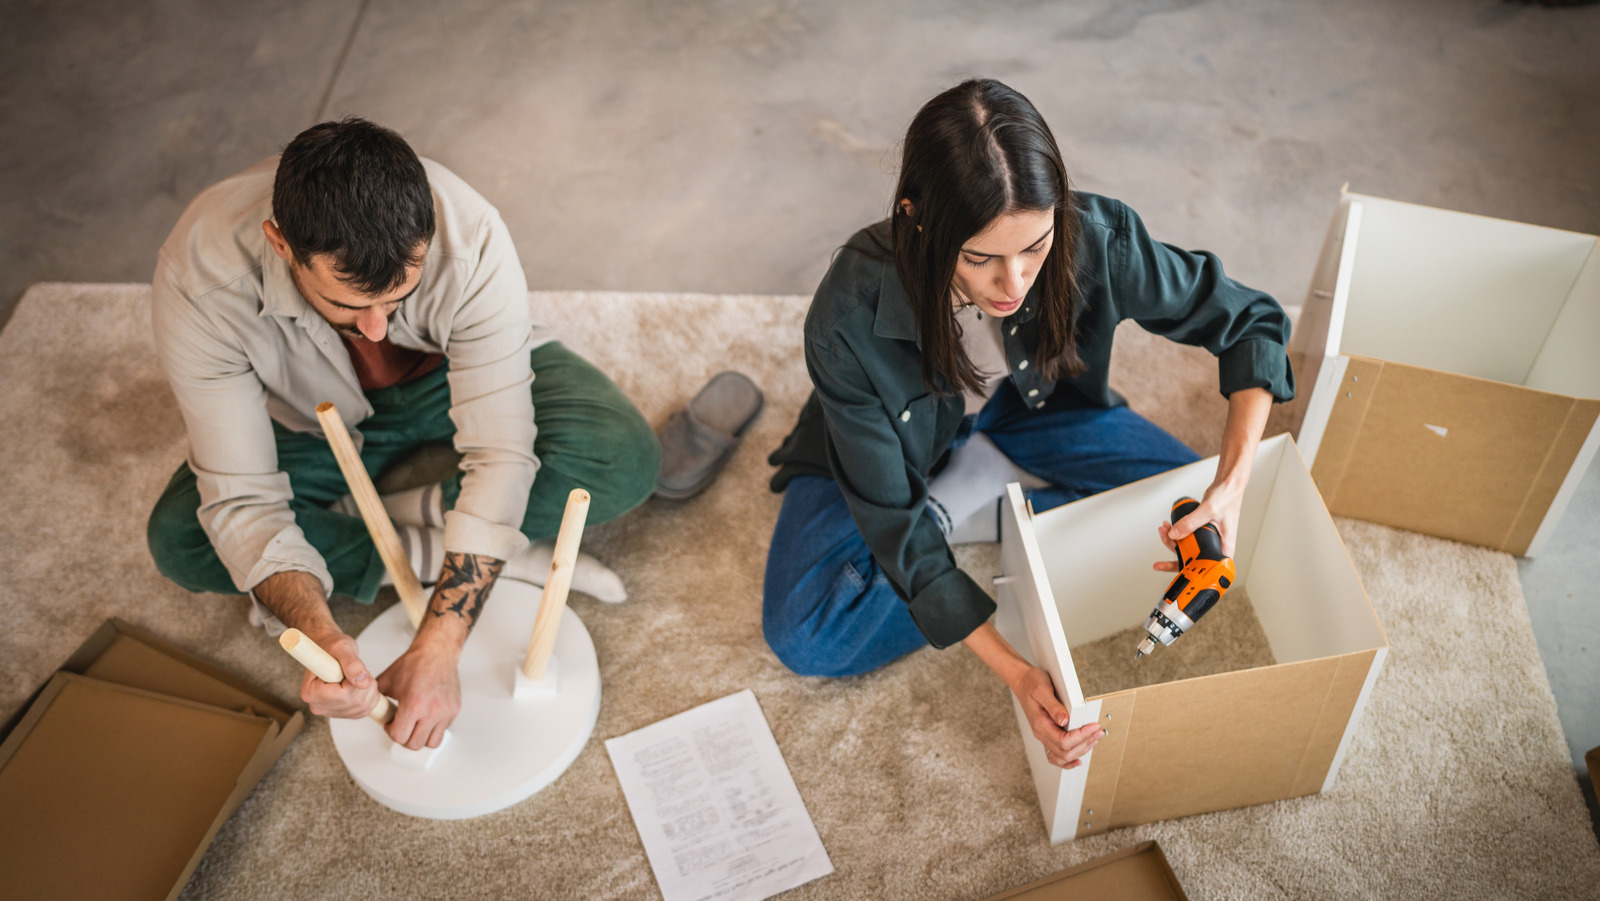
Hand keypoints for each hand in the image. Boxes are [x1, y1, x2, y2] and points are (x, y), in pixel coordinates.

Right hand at [299, 631, 384, 718]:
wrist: (332, 651)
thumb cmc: (333, 646)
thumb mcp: (342, 648)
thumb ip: (352, 664)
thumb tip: (363, 683)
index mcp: (310, 693)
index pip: (343, 695)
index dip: (353, 679)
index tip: (348, 667)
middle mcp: (317, 706)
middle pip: (354, 703)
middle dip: (364, 684)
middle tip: (356, 668)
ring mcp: (330, 712)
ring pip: (363, 707)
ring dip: (369, 689)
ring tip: (357, 674)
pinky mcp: (342, 714)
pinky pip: (366, 710)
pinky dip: (370, 695)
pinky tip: (360, 683)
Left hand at [376, 632, 461, 749]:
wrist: (437, 652)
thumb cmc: (415, 664)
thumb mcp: (387, 681)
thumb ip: (376, 699)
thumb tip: (369, 710)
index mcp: (414, 704)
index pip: (399, 736)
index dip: (391, 731)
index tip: (390, 724)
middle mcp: (432, 711)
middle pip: (414, 744)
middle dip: (405, 737)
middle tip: (402, 727)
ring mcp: (445, 712)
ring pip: (431, 742)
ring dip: (421, 737)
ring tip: (415, 726)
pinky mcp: (454, 710)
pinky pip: (442, 730)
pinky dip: (434, 728)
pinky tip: (427, 717)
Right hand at [1010, 665, 1102, 768]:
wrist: (1022, 681)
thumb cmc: (1031, 683)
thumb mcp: (1042, 689)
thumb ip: (1053, 706)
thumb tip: (1065, 720)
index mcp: (1040, 724)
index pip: (1063, 741)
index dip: (1081, 736)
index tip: (1094, 727)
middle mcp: (1041, 733)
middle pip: (1065, 752)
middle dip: (1085, 744)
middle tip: (1098, 732)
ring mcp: (1044, 736)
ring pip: (1062, 757)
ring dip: (1080, 751)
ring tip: (1093, 740)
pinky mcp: (1048, 734)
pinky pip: (1057, 756)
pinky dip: (1069, 761)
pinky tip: (1078, 758)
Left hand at [1154, 478, 1245, 571]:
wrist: (1228, 486)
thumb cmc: (1228, 498)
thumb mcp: (1208, 510)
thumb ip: (1191, 522)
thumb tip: (1175, 534)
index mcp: (1224, 548)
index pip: (1205, 568)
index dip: (1189, 572)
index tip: (1174, 571)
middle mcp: (1216, 547)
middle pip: (1191, 558)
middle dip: (1173, 550)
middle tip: (1164, 537)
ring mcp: (1208, 541)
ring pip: (1186, 548)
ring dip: (1171, 540)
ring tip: (1164, 529)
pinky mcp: (1202, 534)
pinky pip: (1186, 538)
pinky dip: (1176, 533)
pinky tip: (1169, 527)